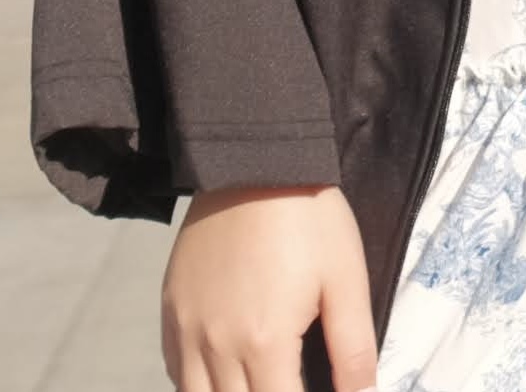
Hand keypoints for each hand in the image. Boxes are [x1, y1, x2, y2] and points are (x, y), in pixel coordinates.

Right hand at [161, 183, 376, 391]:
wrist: (255, 157)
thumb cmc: (308, 217)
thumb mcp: (346, 279)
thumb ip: (353, 350)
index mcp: (265, 343)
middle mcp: (217, 345)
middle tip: (285, 382)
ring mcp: (187, 327)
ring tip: (257, 383)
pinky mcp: (172, 308)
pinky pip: (175, 371)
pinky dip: (197, 384)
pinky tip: (222, 376)